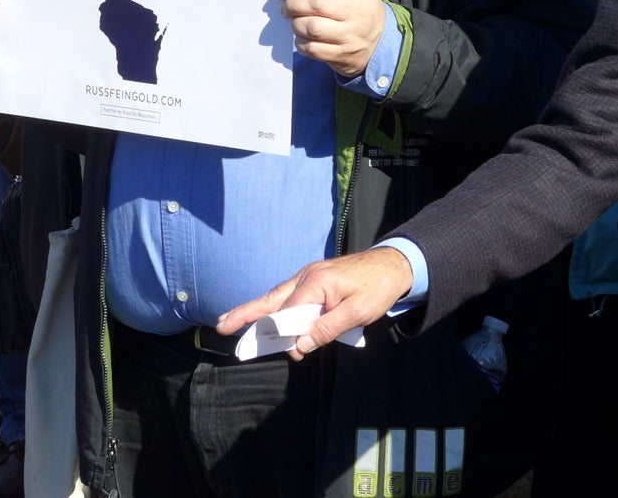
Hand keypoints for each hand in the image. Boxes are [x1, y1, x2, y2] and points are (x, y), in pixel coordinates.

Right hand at [215, 247, 413, 359]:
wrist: (396, 264)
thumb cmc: (378, 288)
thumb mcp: (357, 313)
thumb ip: (326, 330)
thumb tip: (298, 346)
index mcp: (316, 283)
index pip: (287, 313)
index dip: (282, 335)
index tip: (289, 353)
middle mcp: (307, 276)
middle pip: (272, 299)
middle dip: (247, 314)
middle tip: (221, 327)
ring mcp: (309, 275)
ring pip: (278, 296)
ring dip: (257, 310)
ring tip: (233, 321)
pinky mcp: (315, 278)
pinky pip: (290, 295)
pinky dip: (276, 306)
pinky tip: (266, 314)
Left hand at [276, 0, 387, 78]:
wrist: (381, 44)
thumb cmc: (360, 12)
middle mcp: (356, 14)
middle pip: (316, 4)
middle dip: (292, 4)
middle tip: (285, 7)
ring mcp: (350, 37)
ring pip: (312, 28)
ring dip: (295, 24)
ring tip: (295, 22)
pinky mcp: (342, 56)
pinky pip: (312, 49)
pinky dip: (300, 42)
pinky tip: (302, 38)